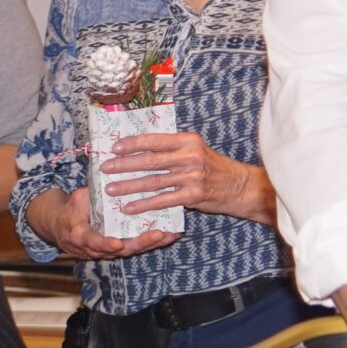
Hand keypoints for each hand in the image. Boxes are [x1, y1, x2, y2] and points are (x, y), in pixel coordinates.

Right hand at [23, 187, 177, 261]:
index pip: (94, 242)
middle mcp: (95, 248)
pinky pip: (135, 248)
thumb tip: (106, 181)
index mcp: (81, 236)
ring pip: (131, 250)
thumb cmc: (69, 210)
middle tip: (159, 234)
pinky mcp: (117, 250)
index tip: (117, 243)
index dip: (105, 243)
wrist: (61, 226)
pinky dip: (151, 242)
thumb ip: (90, 195)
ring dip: (151, 244)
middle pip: (120, 250)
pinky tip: (169, 235)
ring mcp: (107, 251)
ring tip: (171, 235)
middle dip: (141, 243)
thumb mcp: (75, 200)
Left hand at [101, 131, 271, 223]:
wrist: (241, 187)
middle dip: (124, 165)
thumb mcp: (197, 150)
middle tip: (105, 168)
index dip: (132, 143)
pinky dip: (143, 204)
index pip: (154, 140)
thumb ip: (174, 149)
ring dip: (129, 186)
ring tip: (111, 189)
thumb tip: (142, 149)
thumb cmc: (215, 168)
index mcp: (188, 141)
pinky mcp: (193, 196)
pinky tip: (129, 207)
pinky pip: (162, 200)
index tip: (114, 147)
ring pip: (153, 181)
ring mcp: (191, 176)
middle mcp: (189, 156)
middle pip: (149, 160)